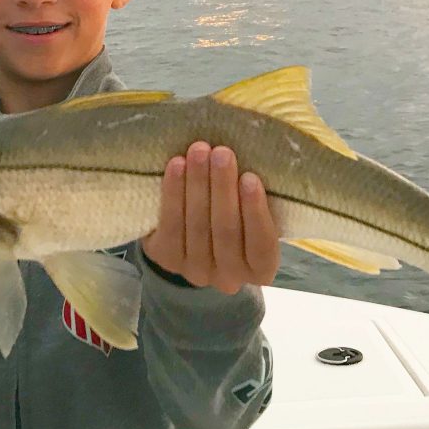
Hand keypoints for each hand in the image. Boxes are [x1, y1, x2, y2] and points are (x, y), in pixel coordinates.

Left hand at [142, 142, 280, 294]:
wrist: (194, 233)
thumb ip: (254, 197)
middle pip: (226, 232)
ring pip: (197, 226)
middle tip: (222, 153)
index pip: (262, 246)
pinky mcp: (166, 259)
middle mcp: (230, 277)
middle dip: (223, 188)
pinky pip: (170, 225)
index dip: (256, 212)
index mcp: (260, 269)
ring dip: (197, 184)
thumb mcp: (252, 210)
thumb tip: (253, 157)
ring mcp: (196, 271)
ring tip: (199, 151)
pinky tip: (177, 166)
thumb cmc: (237, 213)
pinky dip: (173, 192)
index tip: (250, 177)